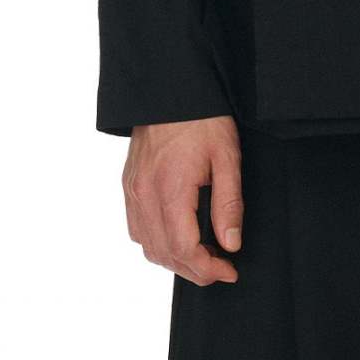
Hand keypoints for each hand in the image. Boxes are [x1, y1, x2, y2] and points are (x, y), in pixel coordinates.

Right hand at [122, 115, 243, 284]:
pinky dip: (156, 243)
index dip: (207, 269)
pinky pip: (137, 228)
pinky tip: (177, 235)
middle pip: (164, 254)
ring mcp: (133, 190)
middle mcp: (145, 194)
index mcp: (170, 188)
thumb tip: (231, 244)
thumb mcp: (227, 156)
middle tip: (221, 267)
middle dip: (194, 270)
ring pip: (147, 246)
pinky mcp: (129, 185)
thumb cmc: (202, 118)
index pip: (183, 249)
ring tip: (202, 254)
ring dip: (174, 259)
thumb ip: (229, 203)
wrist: (170, 89)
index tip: (229, 270)